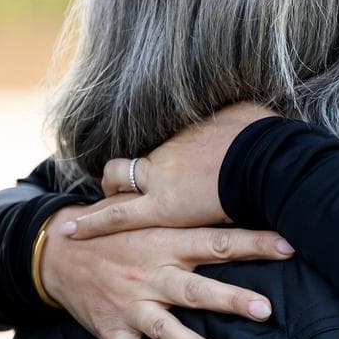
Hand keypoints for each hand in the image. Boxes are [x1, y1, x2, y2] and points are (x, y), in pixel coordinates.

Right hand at [41, 198, 294, 338]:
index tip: (288, 245)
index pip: (217, 241)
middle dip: (232, 298)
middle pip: (198, 289)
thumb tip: (237, 200)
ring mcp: (133, 304)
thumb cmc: (115, 233)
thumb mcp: (148, 218)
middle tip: (264, 308)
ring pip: (168, 327)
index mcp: (166, 242)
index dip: (254, 243)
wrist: (58, 253)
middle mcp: (153, 273)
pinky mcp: (113, 330)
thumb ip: (189, 217)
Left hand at [71, 101, 279, 238]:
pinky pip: (116, 215)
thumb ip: (234, 119)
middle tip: (116, 189)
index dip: (149, 164)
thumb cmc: (264, 137)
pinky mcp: (162, 208)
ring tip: (86, 216)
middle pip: (129, 163)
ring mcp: (161, 180)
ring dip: (109, 196)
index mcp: (185, 136)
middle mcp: (166, 154)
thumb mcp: (247, 115)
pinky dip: (92, 222)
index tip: (147, 170)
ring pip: (119, 183)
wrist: (268, 162)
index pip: (157, 150)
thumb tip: (242, 109)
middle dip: (120, 177)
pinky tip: (70, 229)